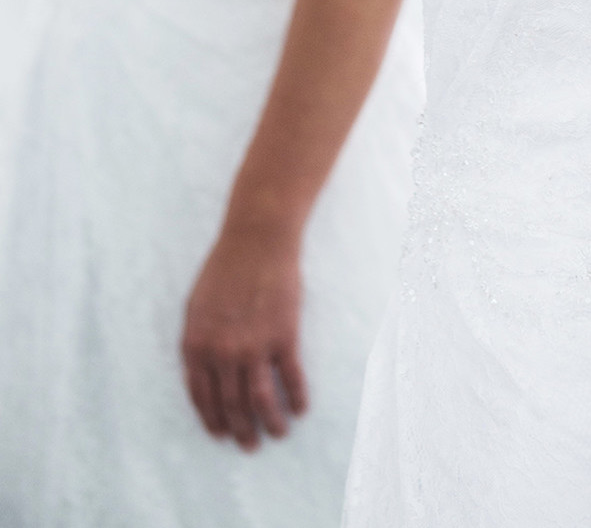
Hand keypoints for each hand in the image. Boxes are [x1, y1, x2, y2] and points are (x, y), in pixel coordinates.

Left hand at [181, 221, 308, 449]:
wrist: (257, 239)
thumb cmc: (225, 267)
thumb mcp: (195, 306)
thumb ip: (197, 343)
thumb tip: (201, 376)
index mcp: (196, 346)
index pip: (202, 398)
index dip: (213, 421)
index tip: (221, 436)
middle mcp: (222, 353)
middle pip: (232, 406)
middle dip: (241, 431)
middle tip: (250, 445)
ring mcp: (254, 346)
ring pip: (261, 400)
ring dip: (270, 423)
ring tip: (278, 434)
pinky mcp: (283, 336)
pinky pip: (290, 378)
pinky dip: (296, 398)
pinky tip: (300, 409)